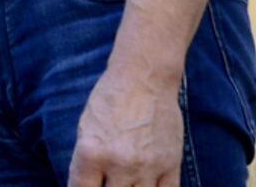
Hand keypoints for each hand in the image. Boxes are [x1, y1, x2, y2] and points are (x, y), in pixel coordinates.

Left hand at [67, 66, 183, 186]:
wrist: (144, 79)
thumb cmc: (109, 101)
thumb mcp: (85, 129)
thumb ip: (85, 163)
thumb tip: (85, 186)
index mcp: (92, 153)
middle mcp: (120, 164)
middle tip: (106, 181)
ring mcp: (148, 167)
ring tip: (124, 183)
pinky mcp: (170, 165)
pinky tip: (144, 186)